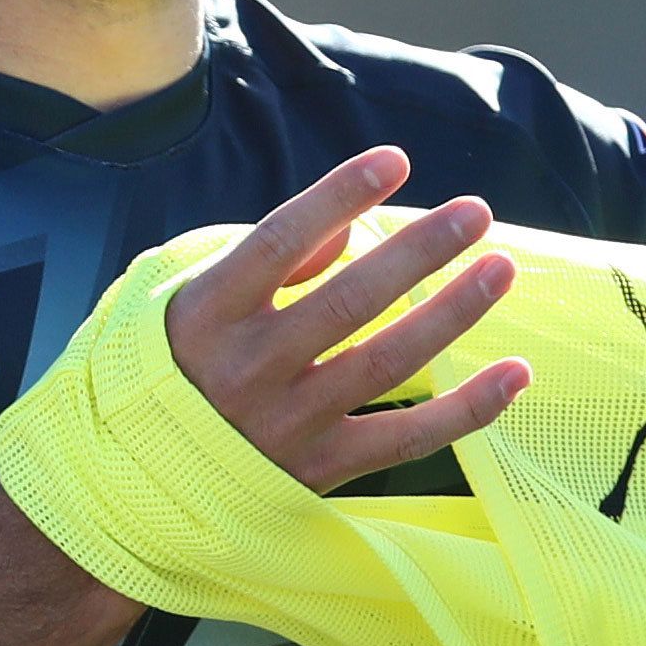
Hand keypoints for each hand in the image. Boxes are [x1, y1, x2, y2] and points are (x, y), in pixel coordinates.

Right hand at [162, 146, 529, 492]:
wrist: (131, 484)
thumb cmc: (170, 369)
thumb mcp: (188, 301)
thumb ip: (267, 264)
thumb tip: (349, 227)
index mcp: (208, 315)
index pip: (281, 242)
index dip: (340, 195)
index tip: (396, 160)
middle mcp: (248, 369)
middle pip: (349, 300)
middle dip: (419, 251)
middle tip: (475, 212)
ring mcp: (287, 424)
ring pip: (386, 363)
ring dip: (452, 314)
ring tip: (500, 268)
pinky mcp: (321, 470)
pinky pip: (407, 440)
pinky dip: (468, 409)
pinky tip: (514, 373)